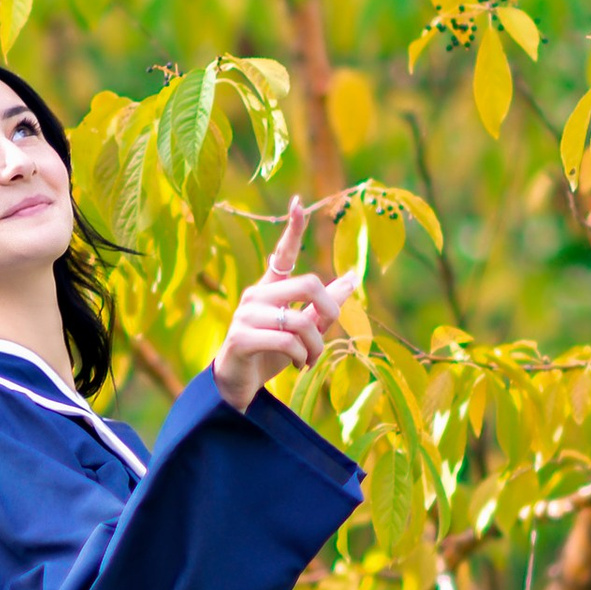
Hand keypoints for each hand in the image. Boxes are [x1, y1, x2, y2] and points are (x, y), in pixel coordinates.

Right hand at [213, 197, 352, 411]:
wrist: (238, 386)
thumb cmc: (270, 354)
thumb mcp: (302, 329)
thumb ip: (324, 305)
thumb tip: (353, 277)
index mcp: (269, 289)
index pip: (282, 254)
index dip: (293, 229)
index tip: (299, 203)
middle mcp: (256, 296)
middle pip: (309, 284)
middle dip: (330, 312)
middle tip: (326, 336)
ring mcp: (246, 316)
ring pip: (301, 320)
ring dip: (316, 347)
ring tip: (311, 361)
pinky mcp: (241, 338)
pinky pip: (288, 342)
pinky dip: (302, 357)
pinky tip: (298, 365)